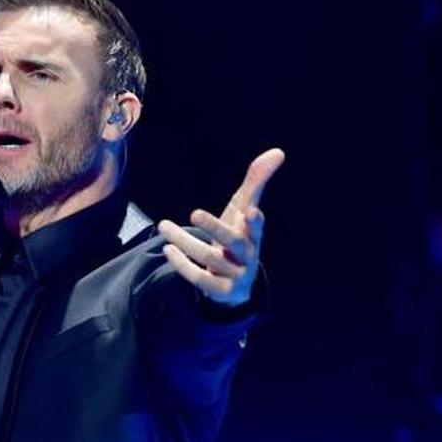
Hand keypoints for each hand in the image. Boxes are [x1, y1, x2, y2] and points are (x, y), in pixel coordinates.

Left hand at [157, 148, 283, 306]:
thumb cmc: (237, 236)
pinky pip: (200, 279)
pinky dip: (183, 264)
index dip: (254, 222)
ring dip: (184, 241)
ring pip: (210, 257)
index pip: (257, 227)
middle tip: (194, 213)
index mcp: (254, 234)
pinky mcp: (220, 290)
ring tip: (163, 226)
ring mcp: (236, 275)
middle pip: (234, 242)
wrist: (234, 281)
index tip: (250, 212)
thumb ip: (256, 181)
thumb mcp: (243, 209)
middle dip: (214, 227)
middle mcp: (248, 255)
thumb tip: (278, 152)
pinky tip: (168, 250)